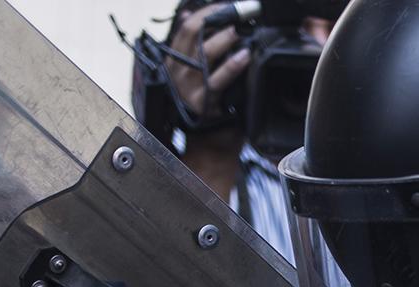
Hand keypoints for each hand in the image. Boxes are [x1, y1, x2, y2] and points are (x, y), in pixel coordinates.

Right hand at [169, 3, 252, 122]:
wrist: (208, 141)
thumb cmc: (203, 102)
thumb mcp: (191, 71)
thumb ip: (190, 46)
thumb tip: (186, 14)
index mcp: (173, 60)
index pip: (186, 27)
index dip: (205, 12)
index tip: (226, 6)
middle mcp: (177, 70)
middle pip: (193, 33)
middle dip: (216, 18)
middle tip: (238, 12)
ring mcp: (189, 86)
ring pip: (205, 52)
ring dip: (225, 37)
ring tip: (240, 29)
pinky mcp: (203, 102)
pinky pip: (219, 79)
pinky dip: (233, 65)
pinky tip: (245, 55)